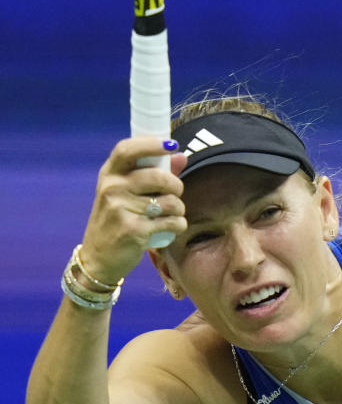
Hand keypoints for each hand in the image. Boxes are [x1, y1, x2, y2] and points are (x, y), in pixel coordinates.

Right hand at [80, 137, 187, 282]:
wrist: (98, 259)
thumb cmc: (116, 221)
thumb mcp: (125, 194)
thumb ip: (153, 173)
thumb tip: (180, 155)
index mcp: (108, 175)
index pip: (127, 149)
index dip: (151, 144)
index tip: (171, 145)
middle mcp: (111, 189)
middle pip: (158, 176)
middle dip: (176, 186)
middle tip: (175, 193)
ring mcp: (120, 209)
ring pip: (169, 201)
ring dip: (179, 209)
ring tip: (172, 214)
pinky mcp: (133, 230)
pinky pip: (171, 222)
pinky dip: (178, 225)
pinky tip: (171, 228)